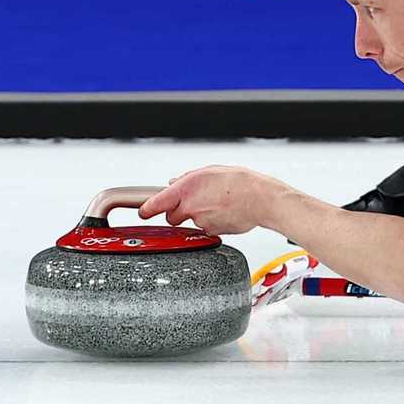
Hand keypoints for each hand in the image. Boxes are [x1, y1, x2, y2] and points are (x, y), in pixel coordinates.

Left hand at [140, 165, 279, 236]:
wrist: (260, 198)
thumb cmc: (239, 182)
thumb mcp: (210, 171)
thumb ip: (187, 179)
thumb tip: (174, 183)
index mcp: (187, 187)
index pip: (157, 202)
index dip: (147, 209)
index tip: (142, 212)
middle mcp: (190, 206)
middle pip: (171, 217)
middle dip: (176, 213)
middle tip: (190, 204)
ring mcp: (200, 221)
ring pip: (189, 223)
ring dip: (196, 216)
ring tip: (214, 204)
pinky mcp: (212, 232)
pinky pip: (205, 229)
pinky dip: (210, 223)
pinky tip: (222, 212)